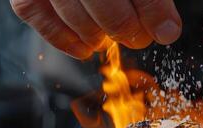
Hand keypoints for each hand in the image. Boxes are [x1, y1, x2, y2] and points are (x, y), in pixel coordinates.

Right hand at [10, 0, 181, 58]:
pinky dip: (63, 39)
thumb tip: (166, 30)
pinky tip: (86, 48)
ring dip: (97, 35)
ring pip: (73, 13)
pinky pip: (36, 15)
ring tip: (110, 38)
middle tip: (138, 38)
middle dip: (125, 27)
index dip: (153, 12)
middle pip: (101, 1)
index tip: (166, 31)